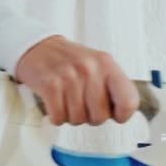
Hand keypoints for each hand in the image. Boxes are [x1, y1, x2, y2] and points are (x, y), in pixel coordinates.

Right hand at [15, 36, 138, 125]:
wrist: (37, 46)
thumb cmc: (70, 61)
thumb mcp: (98, 65)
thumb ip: (114, 86)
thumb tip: (125, 112)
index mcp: (107, 65)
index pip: (129, 101)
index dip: (123, 114)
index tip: (115, 113)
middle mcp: (90, 69)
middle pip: (100, 116)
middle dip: (91, 116)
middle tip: (83, 104)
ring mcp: (69, 76)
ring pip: (78, 119)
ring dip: (71, 115)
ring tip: (67, 99)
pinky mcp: (49, 84)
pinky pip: (59, 117)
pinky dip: (56, 116)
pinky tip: (56, 102)